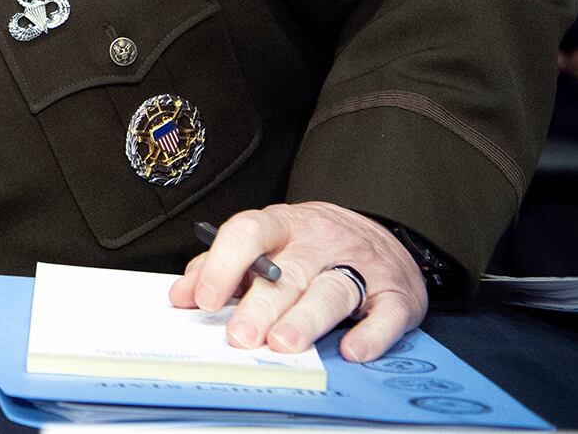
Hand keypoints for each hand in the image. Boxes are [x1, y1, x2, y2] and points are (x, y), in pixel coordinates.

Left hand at [169, 202, 427, 362]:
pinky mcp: (396, 294)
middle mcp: (320, 242)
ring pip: (332, 290)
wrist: (386, 235)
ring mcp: (361, 266)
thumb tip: (181, 295)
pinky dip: (372, 334)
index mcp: (283, 226)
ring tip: (284, 343)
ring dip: (306, 319)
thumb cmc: (313, 247)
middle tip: (241, 336)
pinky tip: (353, 351)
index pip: (248, 233)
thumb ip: (223, 267)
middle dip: (261, 305)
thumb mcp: (268, 244)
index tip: (204, 298)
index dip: (223, 264)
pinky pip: (387, 314)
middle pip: (287, 273)